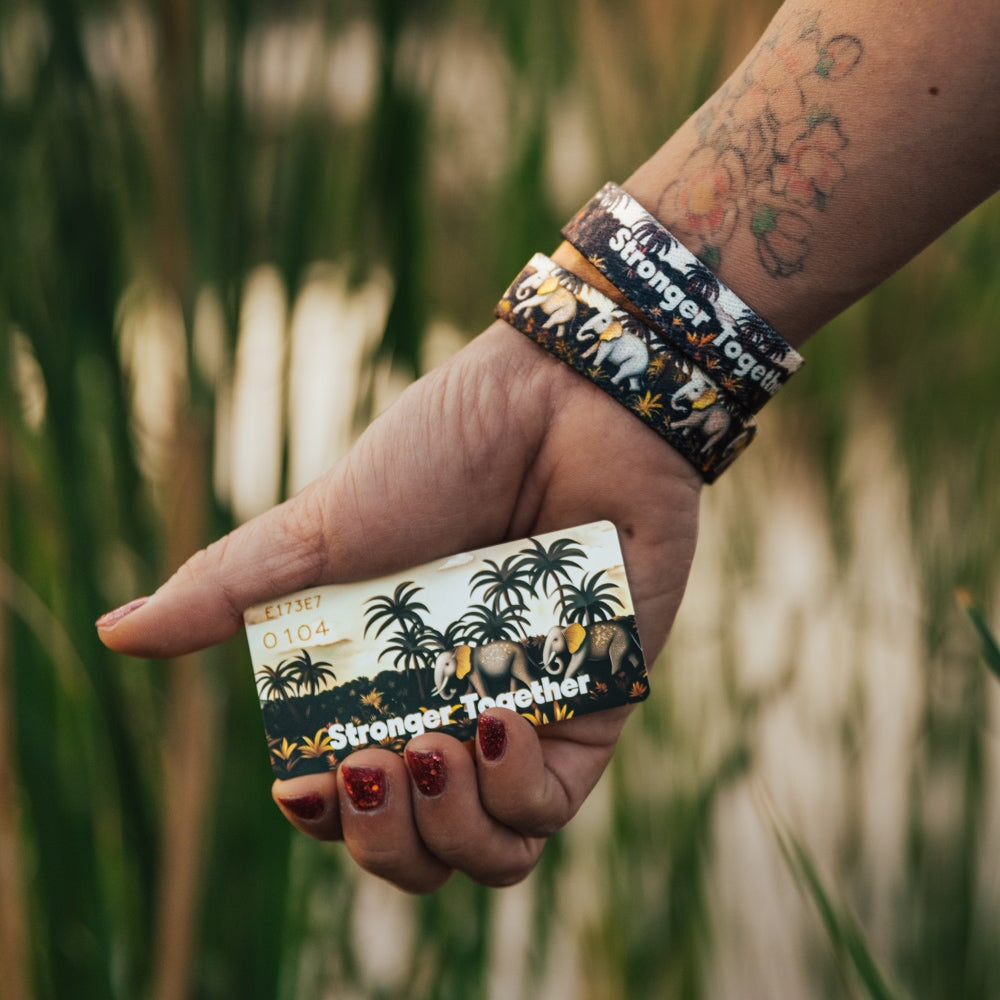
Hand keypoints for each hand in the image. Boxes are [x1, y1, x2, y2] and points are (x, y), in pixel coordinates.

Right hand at [97, 320, 701, 891]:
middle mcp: (452, 709)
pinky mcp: (595, 707)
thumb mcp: (325, 532)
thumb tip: (114, 632)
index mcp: (384, 680)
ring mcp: (526, 714)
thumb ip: (232, 590)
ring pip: (489, 851)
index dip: (326, 814)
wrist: (562, 403)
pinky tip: (493, 726)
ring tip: (428, 749)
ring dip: (447, 832)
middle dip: (382, 839)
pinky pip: (555, 806)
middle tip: (367, 762)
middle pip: (417, 846)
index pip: (348, 796)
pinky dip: (517, 792)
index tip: (307, 778)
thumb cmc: (443, 453)